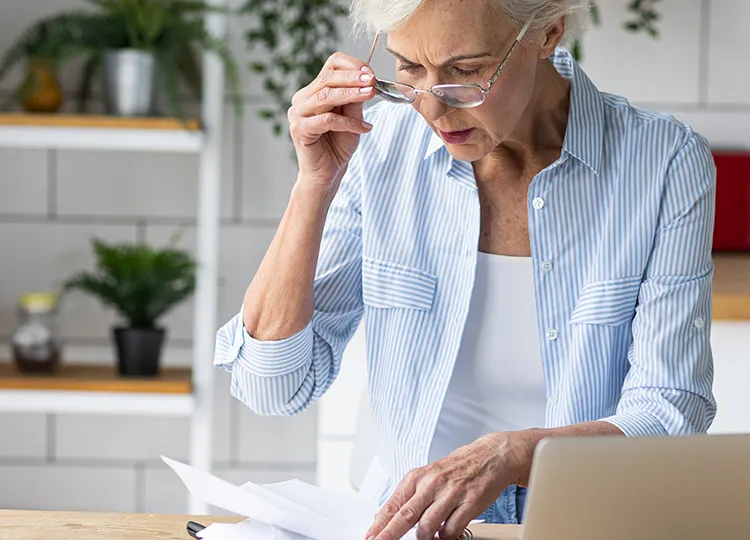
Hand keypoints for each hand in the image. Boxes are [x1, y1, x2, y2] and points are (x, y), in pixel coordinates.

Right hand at [288, 52, 375, 190]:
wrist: (327, 174)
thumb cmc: (338, 146)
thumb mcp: (352, 118)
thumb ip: (356, 100)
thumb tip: (367, 80)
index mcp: (313, 91)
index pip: (330, 66)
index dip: (350, 65)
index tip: (370, 72)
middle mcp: (302, 99)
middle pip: (327, 78)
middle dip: (352, 78)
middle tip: (371, 80)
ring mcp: (298, 114)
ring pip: (326, 96)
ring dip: (351, 94)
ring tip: (370, 94)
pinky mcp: (299, 129)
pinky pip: (326, 120)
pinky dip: (348, 123)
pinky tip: (364, 128)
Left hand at [365, 433, 531, 539]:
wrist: (489, 456)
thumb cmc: (456, 468)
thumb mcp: (428, 476)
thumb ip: (410, 497)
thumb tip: (385, 517)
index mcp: (418, 476)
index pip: (393, 504)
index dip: (380, 523)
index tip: (370, 536)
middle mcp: (432, 483)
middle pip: (405, 516)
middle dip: (389, 535)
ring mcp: (451, 493)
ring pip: (428, 527)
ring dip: (426, 538)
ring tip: (430, 535)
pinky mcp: (470, 503)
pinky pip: (451, 530)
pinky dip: (446, 536)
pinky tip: (447, 530)